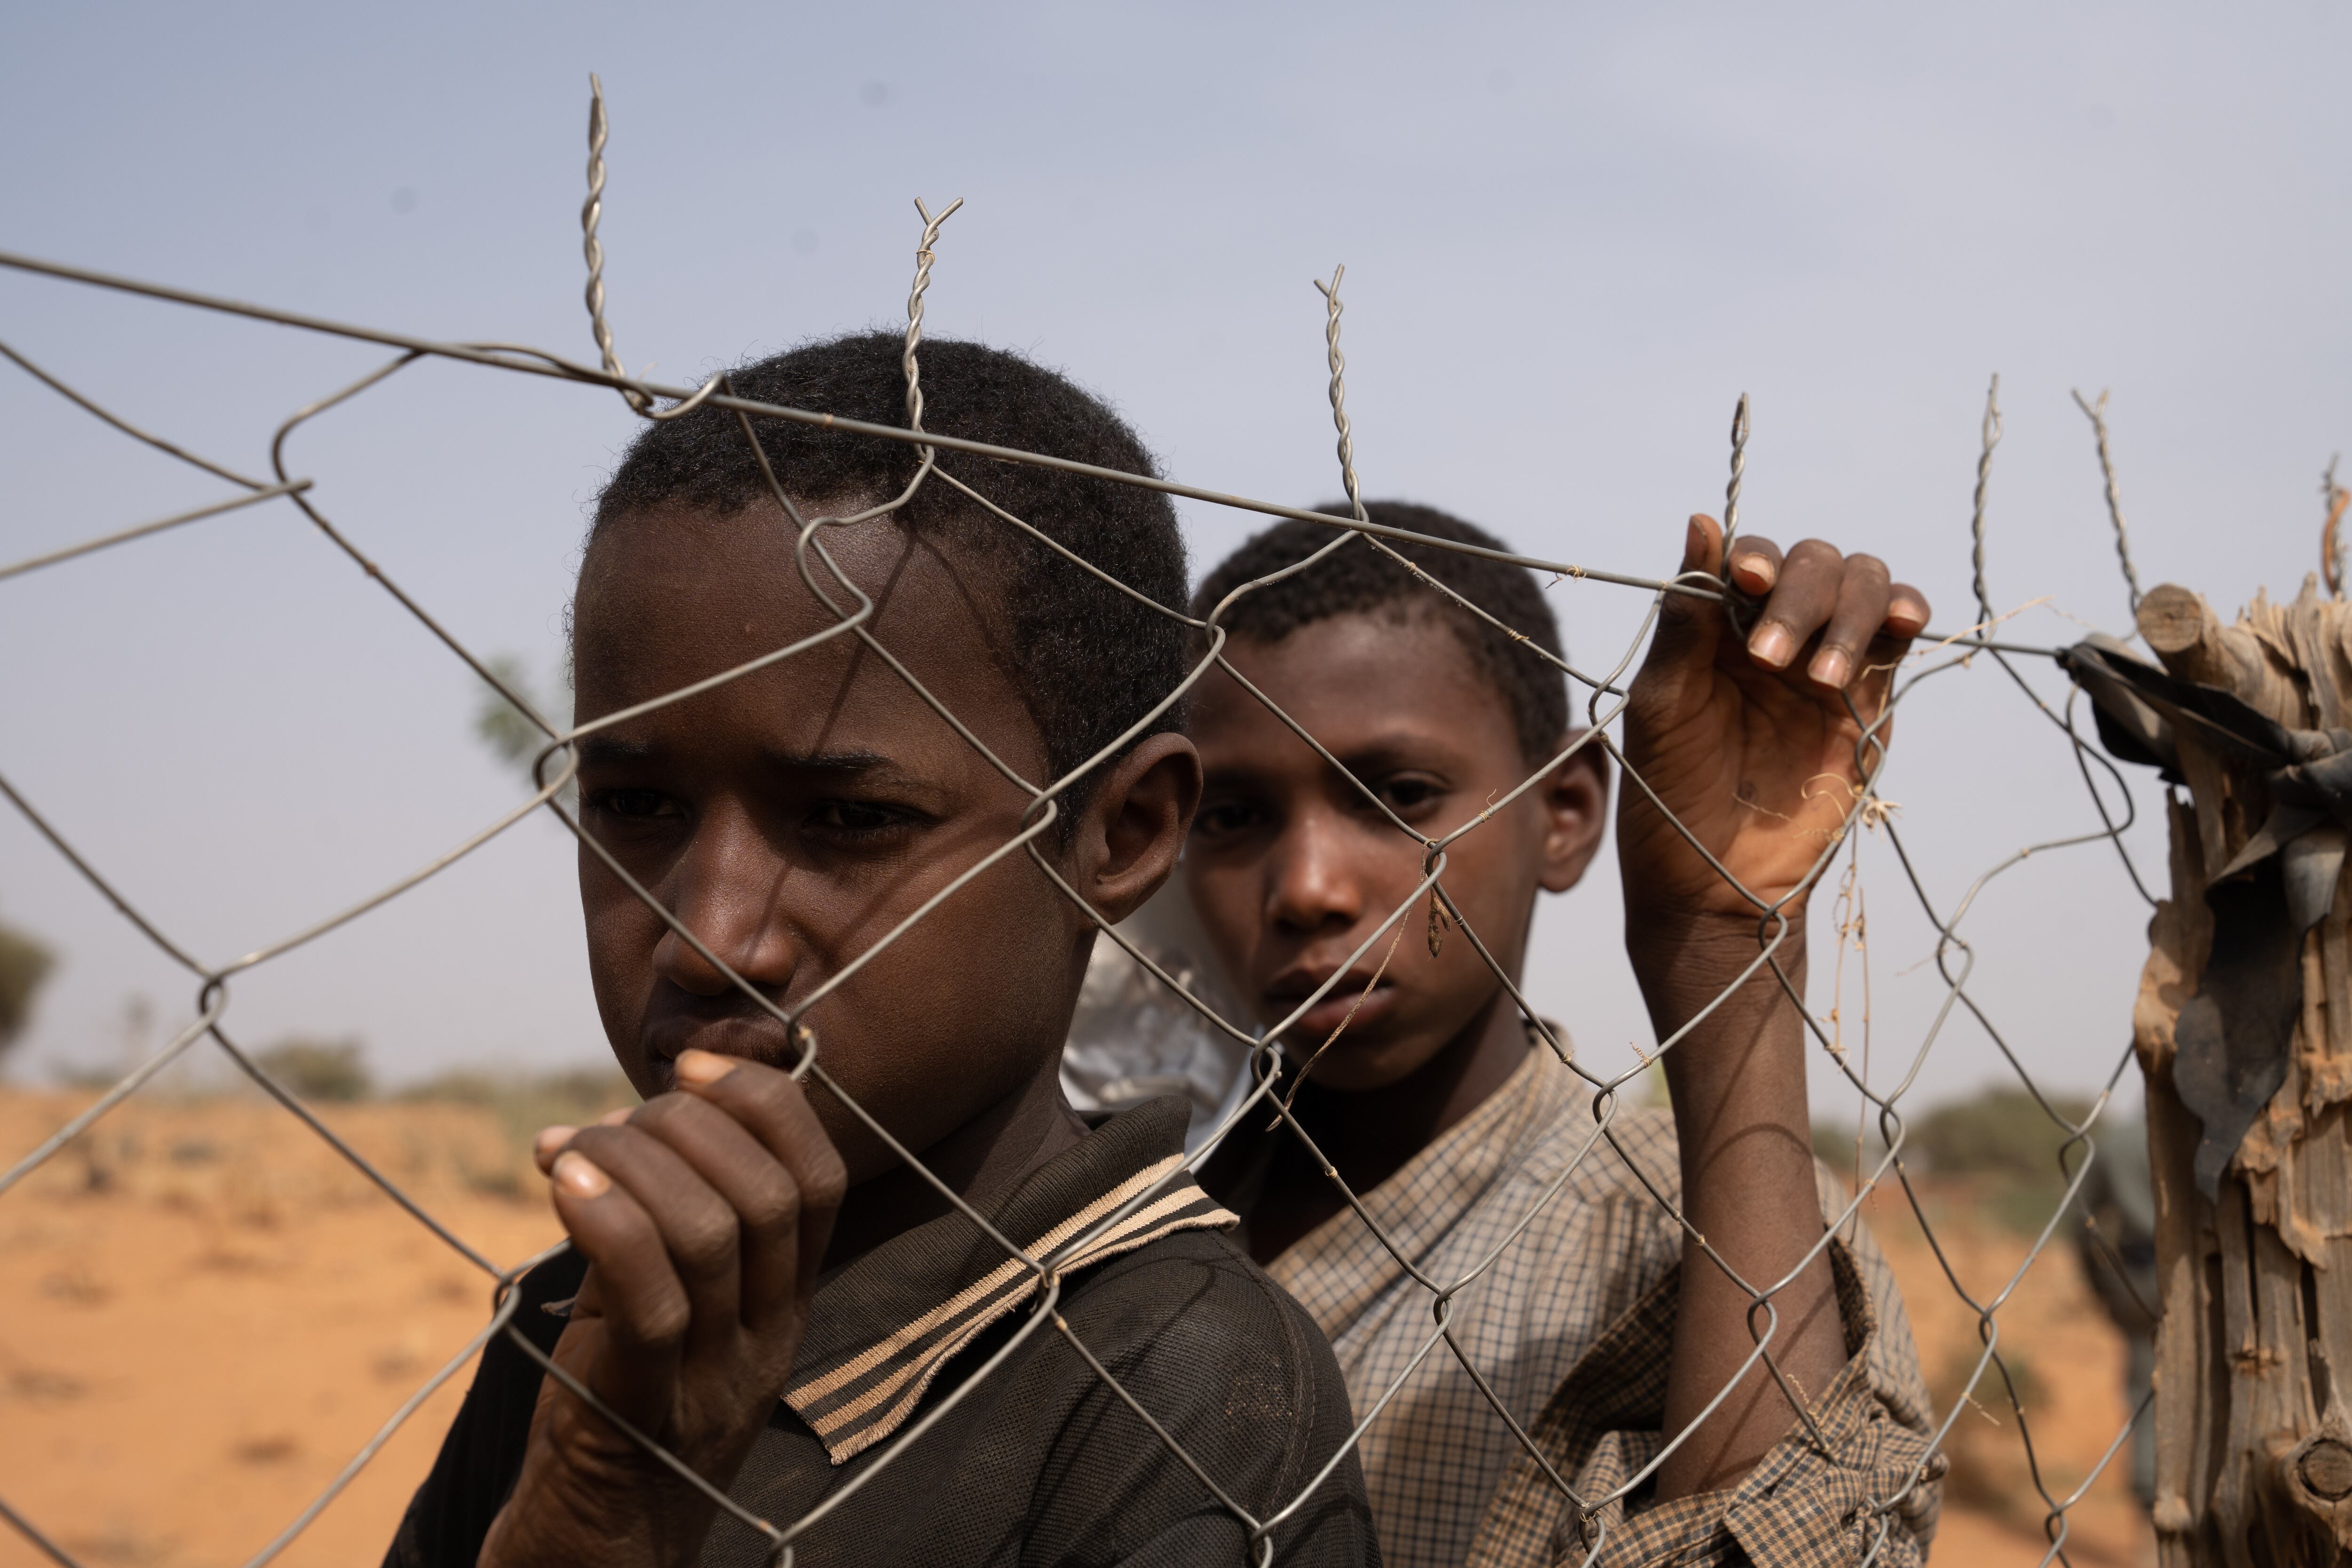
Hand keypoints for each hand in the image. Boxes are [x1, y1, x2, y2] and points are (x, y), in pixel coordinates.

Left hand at [480, 1050, 845, 1567]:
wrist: (594, 1556)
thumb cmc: (620, 1407)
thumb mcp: (668, 1307)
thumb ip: (670, 1224)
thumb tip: (637, 1118)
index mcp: (785, 1304)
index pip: (819, 1179)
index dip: (764, 1102)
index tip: (691, 1063)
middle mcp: (767, 1339)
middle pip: (768, 1195)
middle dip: (687, 1125)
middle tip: (614, 1124)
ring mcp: (711, 1380)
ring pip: (711, 1234)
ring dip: (633, 1162)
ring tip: (570, 1150)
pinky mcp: (641, 1412)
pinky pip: (649, 1302)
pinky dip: (608, 1223)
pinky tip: (561, 1182)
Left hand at [1619, 515, 1927, 937]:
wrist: (1716, 878)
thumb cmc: (1671, 791)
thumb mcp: (1664, 699)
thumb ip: (1687, 615)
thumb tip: (1701, 520)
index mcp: (1716, 626)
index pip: (1749, 557)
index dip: (1755, 556)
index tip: (1747, 580)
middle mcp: (1773, 632)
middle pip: (1813, 563)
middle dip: (1800, 593)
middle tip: (1769, 657)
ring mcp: (1824, 660)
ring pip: (1861, 586)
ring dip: (1848, 612)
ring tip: (1820, 677)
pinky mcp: (1869, 696)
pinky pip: (1897, 632)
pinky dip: (1904, 612)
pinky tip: (1899, 623)